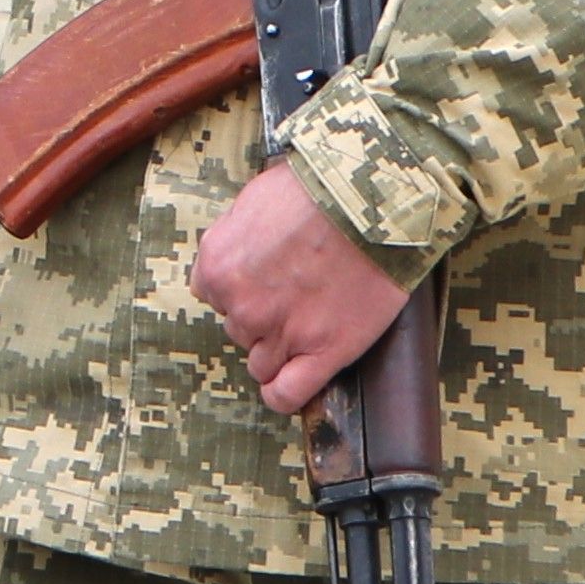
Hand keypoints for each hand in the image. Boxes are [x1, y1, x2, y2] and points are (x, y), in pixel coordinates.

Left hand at [191, 157, 412, 414]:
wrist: (371, 201)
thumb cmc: (318, 188)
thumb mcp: (256, 199)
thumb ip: (238, 234)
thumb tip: (242, 248)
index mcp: (218, 265)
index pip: (214, 295)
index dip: (242, 289)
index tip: (266, 281)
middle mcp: (241, 304)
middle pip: (240, 329)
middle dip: (263, 317)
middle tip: (297, 296)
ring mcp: (281, 331)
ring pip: (261, 364)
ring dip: (279, 352)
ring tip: (309, 328)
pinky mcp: (323, 351)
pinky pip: (286, 394)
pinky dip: (285, 395)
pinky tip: (296, 382)